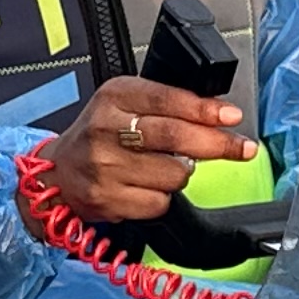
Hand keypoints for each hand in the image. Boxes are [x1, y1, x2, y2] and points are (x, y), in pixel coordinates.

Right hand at [41, 75, 255, 229]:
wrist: (58, 172)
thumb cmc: (99, 135)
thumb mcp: (124, 103)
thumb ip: (165, 104)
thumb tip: (217, 116)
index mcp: (114, 97)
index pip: (168, 99)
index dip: (205, 110)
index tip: (232, 116)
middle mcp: (107, 129)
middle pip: (175, 137)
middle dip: (217, 144)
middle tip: (241, 148)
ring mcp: (106, 167)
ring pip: (175, 174)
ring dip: (181, 172)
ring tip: (162, 166)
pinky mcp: (108, 199)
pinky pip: (159, 202)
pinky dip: (163, 197)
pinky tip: (146, 187)